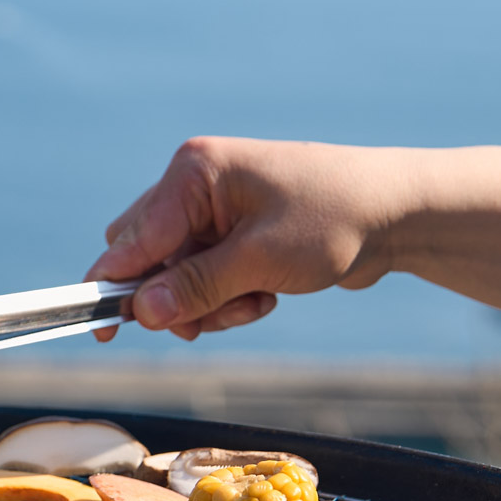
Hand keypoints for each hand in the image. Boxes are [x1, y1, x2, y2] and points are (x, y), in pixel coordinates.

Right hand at [84, 137, 500, 341]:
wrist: (400, 212)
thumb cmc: (334, 218)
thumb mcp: (260, 260)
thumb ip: (196, 287)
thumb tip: (140, 313)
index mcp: (194, 173)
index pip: (134, 238)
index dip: (116, 285)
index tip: (100, 328)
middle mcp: (196, 184)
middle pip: (147, 257)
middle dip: (176, 297)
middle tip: (214, 316)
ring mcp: (215, 208)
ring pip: (175, 274)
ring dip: (207, 302)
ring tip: (256, 303)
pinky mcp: (235, 232)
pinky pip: (205, 276)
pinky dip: (227, 296)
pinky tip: (265, 296)